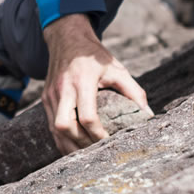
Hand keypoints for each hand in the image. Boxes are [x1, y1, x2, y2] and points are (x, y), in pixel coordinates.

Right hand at [41, 14, 147, 153]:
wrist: (67, 38)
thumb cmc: (95, 56)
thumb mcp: (117, 69)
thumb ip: (134, 91)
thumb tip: (147, 115)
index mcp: (81, 81)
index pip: (86, 117)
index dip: (98, 135)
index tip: (111, 143)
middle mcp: (62, 90)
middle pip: (64, 126)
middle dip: (81, 144)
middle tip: (97, 152)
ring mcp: (50, 96)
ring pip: (55, 130)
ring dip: (70, 146)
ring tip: (87, 155)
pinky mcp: (46, 99)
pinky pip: (51, 126)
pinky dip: (62, 139)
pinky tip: (75, 146)